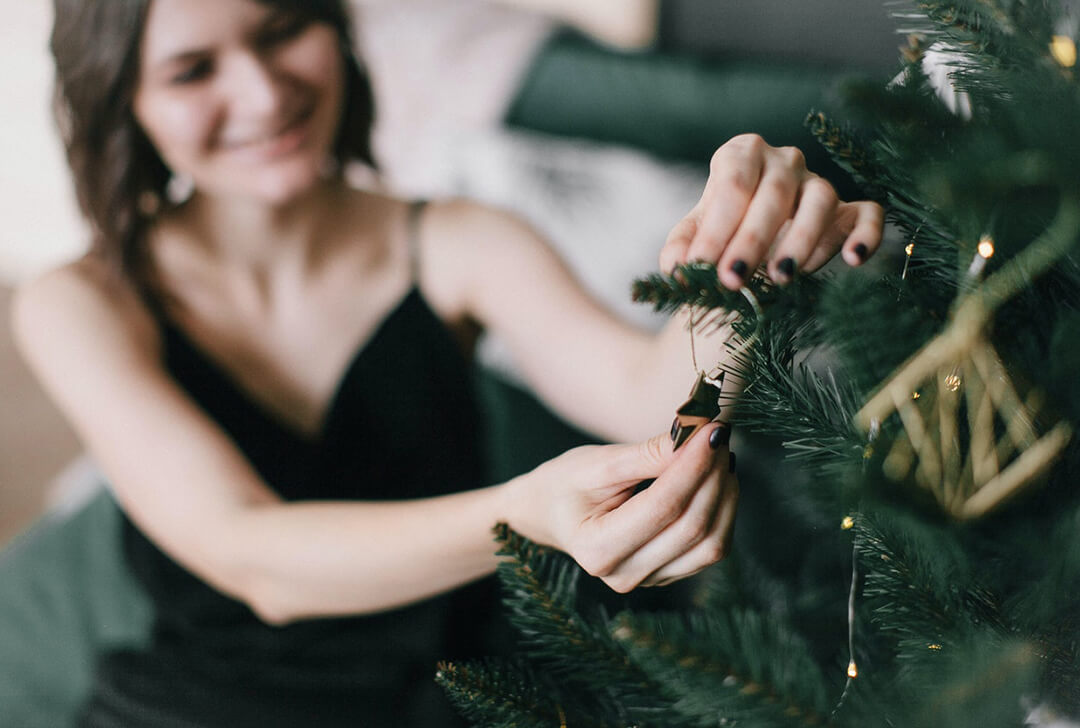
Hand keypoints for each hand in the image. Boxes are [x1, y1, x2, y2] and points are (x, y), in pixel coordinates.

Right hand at [506, 423, 737, 591]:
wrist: (549, 513)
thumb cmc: (566, 484)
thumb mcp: (598, 463)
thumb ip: (648, 455)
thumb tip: (696, 438)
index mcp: (597, 548)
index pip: (663, 507)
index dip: (693, 466)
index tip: (710, 430)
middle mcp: (624, 575)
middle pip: (692, 527)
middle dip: (713, 476)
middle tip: (718, 436)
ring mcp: (649, 581)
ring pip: (710, 544)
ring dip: (725, 496)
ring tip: (720, 456)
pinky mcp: (669, 575)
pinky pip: (710, 549)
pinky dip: (722, 512)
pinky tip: (717, 481)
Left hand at [660, 134, 884, 288]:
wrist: (750, 241)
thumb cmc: (720, 232)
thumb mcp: (693, 237)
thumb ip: (680, 249)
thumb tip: (678, 268)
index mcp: (741, 155)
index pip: (732, 185)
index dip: (716, 228)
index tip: (701, 267)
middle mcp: (784, 161)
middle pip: (774, 193)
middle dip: (752, 240)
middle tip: (734, 280)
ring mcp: (819, 183)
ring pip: (821, 200)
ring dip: (802, 240)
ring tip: (781, 277)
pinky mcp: (849, 208)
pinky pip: (868, 213)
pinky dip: (866, 234)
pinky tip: (853, 259)